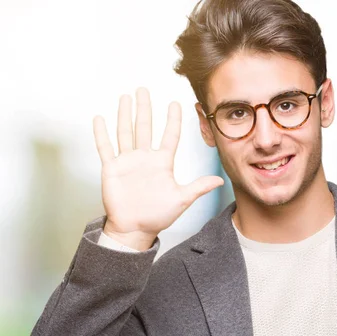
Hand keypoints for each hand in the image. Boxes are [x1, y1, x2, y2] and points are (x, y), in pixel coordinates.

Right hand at [93, 88, 223, 249]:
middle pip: (144, 127)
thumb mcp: (181, 200)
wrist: (135, 228)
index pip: (169, 135)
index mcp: (163, 163)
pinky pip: (105, 148)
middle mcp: (145, 158)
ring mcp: (127, 162)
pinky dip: (101, 134)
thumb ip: (198, 187)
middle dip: (144, 108)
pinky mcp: (112, 169)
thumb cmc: (158, 215)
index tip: (175, 103)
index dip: (172, 120)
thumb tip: (220, 181)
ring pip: (125, 132)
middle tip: (143, 89)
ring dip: (124, 115)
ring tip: (125, 97)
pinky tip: (99, 118)